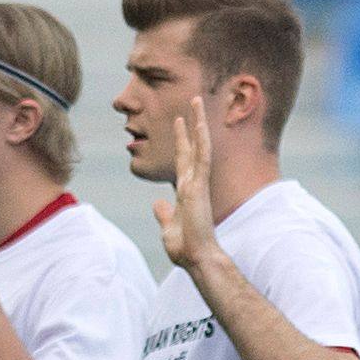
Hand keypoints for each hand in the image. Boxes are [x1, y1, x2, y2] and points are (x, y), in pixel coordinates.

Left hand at [152, 97, 220, 272]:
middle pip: (192, 147)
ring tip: (197, 101)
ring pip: (200, 146)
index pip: (183, 160)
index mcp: (186, 192)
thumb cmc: (185, 248)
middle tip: (193, 102)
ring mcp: (197, 183)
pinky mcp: (199, 187)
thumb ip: (163, 213)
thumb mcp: (168, 227)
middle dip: (192, 124)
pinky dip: (201, 140)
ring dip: (198, 123)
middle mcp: (193, 183)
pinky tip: (199, 123)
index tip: (179, 122)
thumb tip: (157, 203)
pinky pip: (202, 158)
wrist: (196, 258)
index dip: (181, 140)